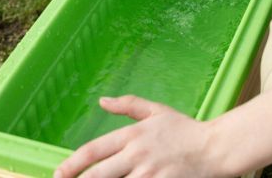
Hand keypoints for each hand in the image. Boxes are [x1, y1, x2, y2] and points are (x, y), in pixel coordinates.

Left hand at [54, 95, 226, 177]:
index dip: (72, 164)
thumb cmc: (184, 129)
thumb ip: (128, 105)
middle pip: (98, 175)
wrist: (214, 148)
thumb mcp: (156, 111)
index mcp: (133, 134)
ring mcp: (149, 174)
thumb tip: (101, 101)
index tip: (58, 173)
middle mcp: (137, 155)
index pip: (94, 150)